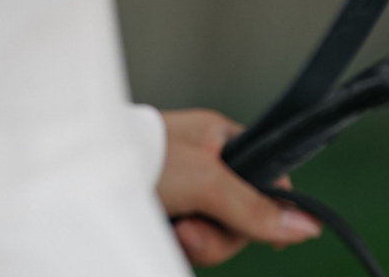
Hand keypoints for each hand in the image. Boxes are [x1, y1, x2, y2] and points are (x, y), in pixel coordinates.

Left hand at [158, 109, 320, 266]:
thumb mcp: (207, 182)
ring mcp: (186, 194)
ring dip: (197, 244)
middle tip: (192, 230)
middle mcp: (207, 167)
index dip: (271, 211)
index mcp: (222, 141)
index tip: (269, 235)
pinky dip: (179, 246)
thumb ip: (255, 207)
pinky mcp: (166, 217)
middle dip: (220, 234)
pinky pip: (190, 244)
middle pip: (242, 218)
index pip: (269, 180)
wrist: (81, 178)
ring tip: (174, 231)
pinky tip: (164, 235)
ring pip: (216, 237)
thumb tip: (307, 225)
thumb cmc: (144, 160)